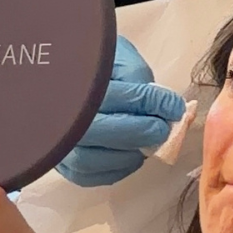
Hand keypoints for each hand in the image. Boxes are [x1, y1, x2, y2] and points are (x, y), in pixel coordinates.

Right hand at [57, 35, 186, 186]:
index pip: (116, 96)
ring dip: (127, 154)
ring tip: (148, 143)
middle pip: (99, 131)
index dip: (152, 103)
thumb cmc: (96, 65)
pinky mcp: (62, 163)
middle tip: (162, 129)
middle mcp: (61, 114)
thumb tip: (161, 104)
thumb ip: (136, 76)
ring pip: (90, 160)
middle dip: (139, 132)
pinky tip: (131, 155)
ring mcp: (57, 141)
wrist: (64, 77)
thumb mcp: (118, 57)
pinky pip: (88, 175)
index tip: (175, 106)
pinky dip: (115, 169)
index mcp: (76, 82)